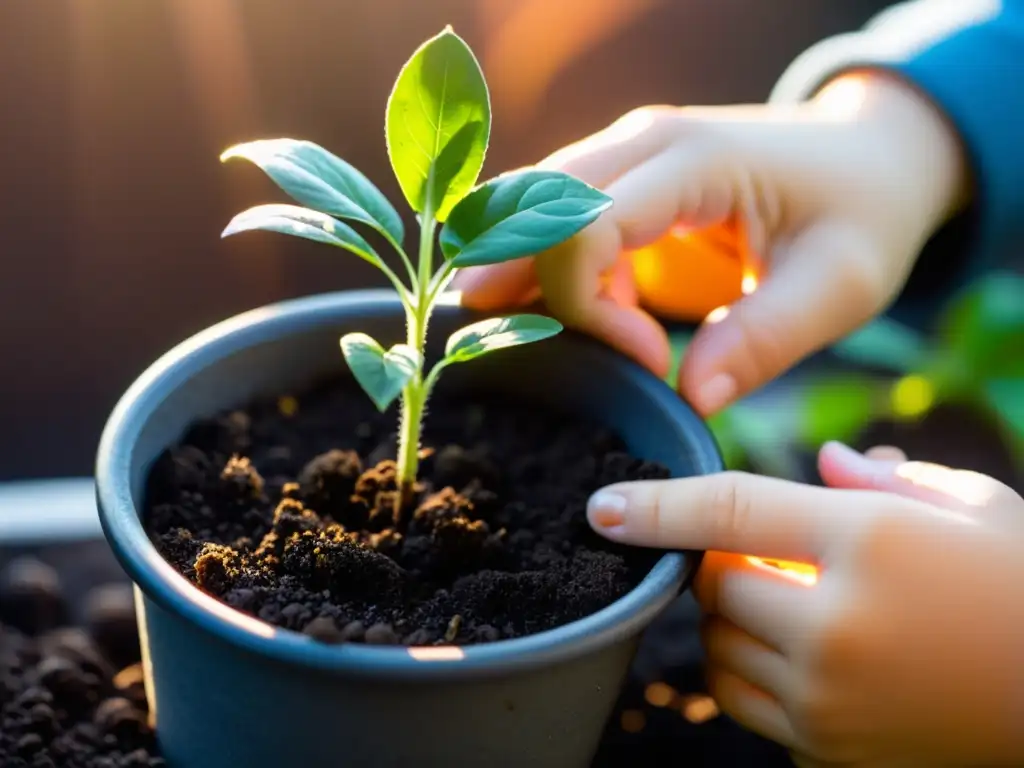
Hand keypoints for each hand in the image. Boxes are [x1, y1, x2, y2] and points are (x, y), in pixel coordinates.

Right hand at [453, 73, 967, 414]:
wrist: (873, 156)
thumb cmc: (863, 215)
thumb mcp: (840, 285)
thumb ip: (765, 340)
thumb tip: (691, 399)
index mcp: (693, 160)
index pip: (580, 227)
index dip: (589, 308)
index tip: (650, 360)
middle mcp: (643, 142)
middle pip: (529, 209)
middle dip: (511, 285)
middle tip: (517, 355)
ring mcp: (627, 156)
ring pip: (528, 213)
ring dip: (525, 282)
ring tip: (555, 345)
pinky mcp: (624, 184)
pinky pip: (555, 226)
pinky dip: (554, 278)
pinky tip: (596, 320)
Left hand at [587, 444, 1023, 765]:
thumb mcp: (971, 508)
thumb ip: (881, 479)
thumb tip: (825, 462)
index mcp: (868, 542)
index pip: (729, 511)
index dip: (656, 506)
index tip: (601, 507)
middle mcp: (836, 624)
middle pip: (714, 585)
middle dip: (721, 565)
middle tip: (763, 556)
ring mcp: (828, 699)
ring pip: (716, 649)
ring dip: (728, 620)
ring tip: (786, 603)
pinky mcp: (830, 750)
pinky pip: (743, 702)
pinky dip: (746, 671)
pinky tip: (796, 654)